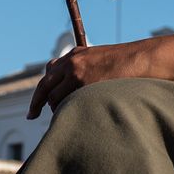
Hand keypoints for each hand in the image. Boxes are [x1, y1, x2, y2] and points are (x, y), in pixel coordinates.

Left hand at [27, 42, 144, 119]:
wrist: (142, 59)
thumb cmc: (127, 64)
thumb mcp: (100, 60)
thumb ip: (83, 68)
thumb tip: (71, 84)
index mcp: (75, 55)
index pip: (50, 72)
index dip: (43, 89)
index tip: (37, 103)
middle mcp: (71, 61)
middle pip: (44, 85)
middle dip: (36, 102)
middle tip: (31, 116)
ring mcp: (75, 71)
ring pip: (54, 97)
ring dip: (57, 109)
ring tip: (65, 118)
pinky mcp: (82, 82)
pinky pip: (65, 103)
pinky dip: (65, 112)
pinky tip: (72, 118)